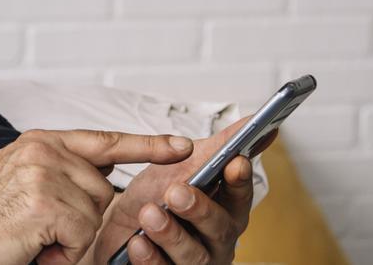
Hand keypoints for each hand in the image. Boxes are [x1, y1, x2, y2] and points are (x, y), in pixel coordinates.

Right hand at [0, 129, 194, 264]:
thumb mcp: (19, 183)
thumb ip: (58, 172)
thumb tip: (103, 174)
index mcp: (40, 142)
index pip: (104, 141)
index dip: (146, 144)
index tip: (182, 146)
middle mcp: (43, 149)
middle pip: (103, 192)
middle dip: (82, 223)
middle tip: (40, 233)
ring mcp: (44, 172)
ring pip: (94, 216)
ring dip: (71, 241)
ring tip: (34, 241)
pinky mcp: (44, 201)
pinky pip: (82, 235)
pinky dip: (64, 253)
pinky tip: (35, 249)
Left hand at [80, 117, 276, 264]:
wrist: (117, 227)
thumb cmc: (156, 196)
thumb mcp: (183, 165)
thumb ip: (218, 146)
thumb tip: (255, 121)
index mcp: (226, 209)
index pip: (240, 196)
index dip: (239, 181)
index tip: (234, 162)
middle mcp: (216, 240)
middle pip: (219, 228)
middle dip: (199, 208)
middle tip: (175, 191)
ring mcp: (194, 261)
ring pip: (192, 254)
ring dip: (170, 233)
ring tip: (148, 215)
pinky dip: (150, 259)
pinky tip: (137, 243)